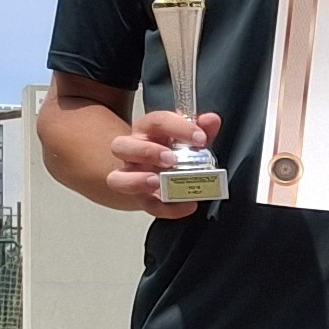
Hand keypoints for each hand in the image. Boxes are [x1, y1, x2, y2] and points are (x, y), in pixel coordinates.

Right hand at [106, 110, 225, 216]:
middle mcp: (132, 152)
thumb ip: (199, 128)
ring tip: (158, 182)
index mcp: (146, 131)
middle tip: (171, 158)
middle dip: (147, 151)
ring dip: (138, 181)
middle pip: (122, 146)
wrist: (156, 173)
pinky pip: (148, 205)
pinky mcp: (141, 199)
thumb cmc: (170, 150)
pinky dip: (168, 208)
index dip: (178, 128)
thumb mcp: (186, 136)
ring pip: (118, 179)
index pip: (156, 122)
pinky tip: (187, 205)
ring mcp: (132, 177)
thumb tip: (211, 120)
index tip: (200, 137)